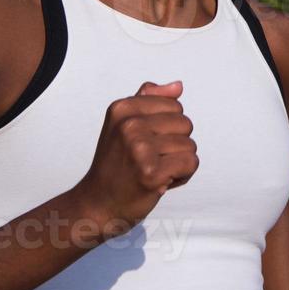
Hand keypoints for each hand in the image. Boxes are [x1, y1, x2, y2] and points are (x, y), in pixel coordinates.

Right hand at [73, 80, 197, 237]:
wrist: (97, 204)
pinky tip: (161, 182)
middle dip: (175, 145)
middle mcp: (129, 124)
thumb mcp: (123, 124)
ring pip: (190, 145)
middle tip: (150, 160)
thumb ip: (150, 100)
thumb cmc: (115, 164)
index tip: (147, 143)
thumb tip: (178, 85)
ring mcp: (139, 148)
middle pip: (186, 124)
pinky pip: (191, 163)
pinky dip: (182, 176)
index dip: (168, 127)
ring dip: (178, 162)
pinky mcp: (151, 172)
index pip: (175, 105)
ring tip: (154, 171)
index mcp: (123, 108)